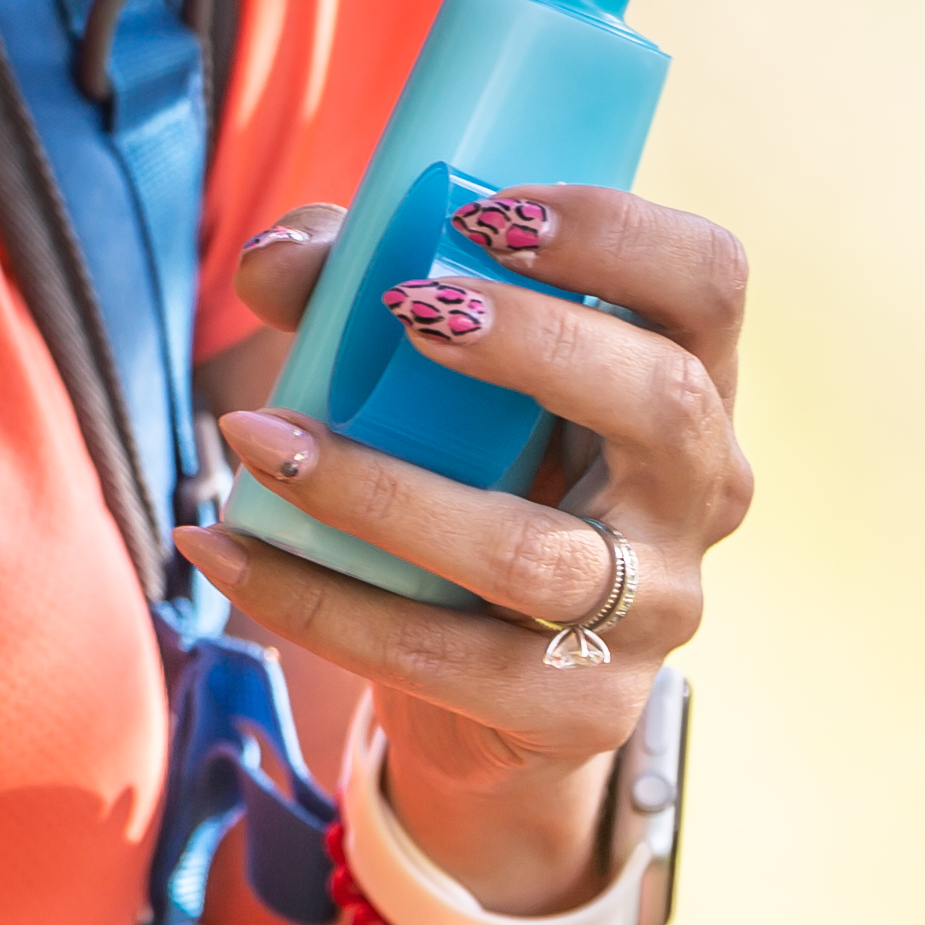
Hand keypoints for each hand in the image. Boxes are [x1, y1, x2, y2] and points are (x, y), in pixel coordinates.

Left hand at [177, 187, 752, 910]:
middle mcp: (700, 489)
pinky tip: (217, 547)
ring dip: (381, 489)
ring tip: (254, 436)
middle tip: (406, 306)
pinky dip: (313, 600)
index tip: (484, 214)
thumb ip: (349, 286)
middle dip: (537, 343)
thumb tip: (272, 264)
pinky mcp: (582, 709)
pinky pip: (439, 658)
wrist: (478, 672)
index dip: (616, 234)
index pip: (707, 280)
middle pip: (664, 402)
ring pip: (535, 555)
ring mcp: (654, 610)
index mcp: (685, 372)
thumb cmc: (464, 465)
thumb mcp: (419, 365)